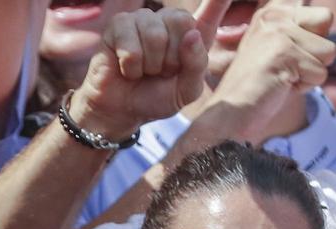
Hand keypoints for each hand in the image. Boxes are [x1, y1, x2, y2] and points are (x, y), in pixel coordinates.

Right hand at [70, 6, 208, 139]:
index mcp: (191, 35)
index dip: (217, 3)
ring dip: (150, 65)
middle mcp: (168, 21)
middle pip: (182, 22)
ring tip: (144, 71)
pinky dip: (131, 67)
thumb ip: (196, 66)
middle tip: (161, 72)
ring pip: (155, 35)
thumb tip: (191, 35)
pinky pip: (131, 46)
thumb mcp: (185, 91)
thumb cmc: (155, 98)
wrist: (123, 111)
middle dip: (171, 58)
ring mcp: (142, 19)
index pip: (209, 15)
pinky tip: (127, 69)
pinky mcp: (118, 25)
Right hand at [207, 0, 335, 140]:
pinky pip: (320, 73)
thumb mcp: (279, 50)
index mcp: (272, 12)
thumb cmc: (258, 88)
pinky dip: (304, 87)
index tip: (287, 57)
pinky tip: (280, 87)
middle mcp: (274, 16)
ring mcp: (278, 33)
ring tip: (281, 78)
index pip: (324, 16)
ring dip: (309, 73)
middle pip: (327, 25)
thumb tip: (326, 20)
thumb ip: (302, 33)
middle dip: (316, 54)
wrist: (230, 115)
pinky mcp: (284, 53)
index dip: (314, 43)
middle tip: (287, 68)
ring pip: (328, 52)